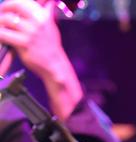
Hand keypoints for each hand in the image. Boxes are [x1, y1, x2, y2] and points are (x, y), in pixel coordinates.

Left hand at [0, 0, 82, 118]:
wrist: (54, 65)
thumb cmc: (50, 46)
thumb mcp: (51, 26)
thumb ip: (46, 12)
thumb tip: (49, 2)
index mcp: (43, 16)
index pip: (22, 2)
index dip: (11, 3)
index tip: (6, 8)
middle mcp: (38, 22)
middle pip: (13, 6)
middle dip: (3, 9)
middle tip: (1, 16)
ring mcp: (30, 33)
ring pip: (6, 20)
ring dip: (0, 23)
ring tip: (2, 29)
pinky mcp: (23, 44)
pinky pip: (3, 34)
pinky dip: (0, 35)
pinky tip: (3, 37)